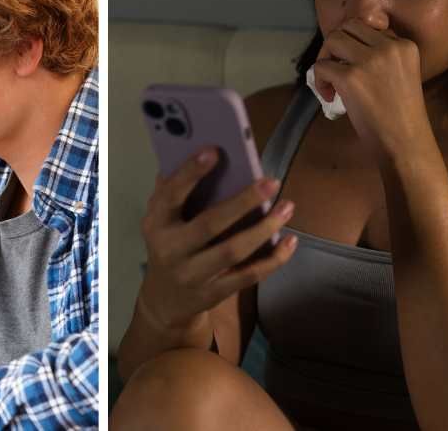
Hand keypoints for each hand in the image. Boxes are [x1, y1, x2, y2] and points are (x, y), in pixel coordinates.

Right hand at [138, 148, 298, 333]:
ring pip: (233, 251)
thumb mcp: (160, 217)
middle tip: (271, 182)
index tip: (215, 151)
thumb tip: (192, 146)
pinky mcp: (214, 293)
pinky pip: (248, 276)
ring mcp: (192, 274)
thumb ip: (171, 188)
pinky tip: (290, 241)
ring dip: (264, 229)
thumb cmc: (168, 243)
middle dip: (243, 202)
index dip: (191, 173)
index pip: (171, 194)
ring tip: (287, 207)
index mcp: (156, 223)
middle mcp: (171, 249)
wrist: (164, 300)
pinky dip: (273, 259)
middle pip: (209, 225)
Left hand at [311, 18, 433, 159]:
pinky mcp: (351, 77)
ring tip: (330, 79)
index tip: (354, 64)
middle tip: (336, 67)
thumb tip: (348, 49)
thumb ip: (383, 57)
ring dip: (325, 57)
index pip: (370, 28)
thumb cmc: (403, 115)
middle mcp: (389, 47)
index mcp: (405, 45)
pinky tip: (329, 95)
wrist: (405, 142)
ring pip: (332, 39)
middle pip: (349, 26)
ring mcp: (369, 60)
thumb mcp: (402, 74)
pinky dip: (319, 80)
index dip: (356, 45)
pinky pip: (321, 66)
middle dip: (337, 45)